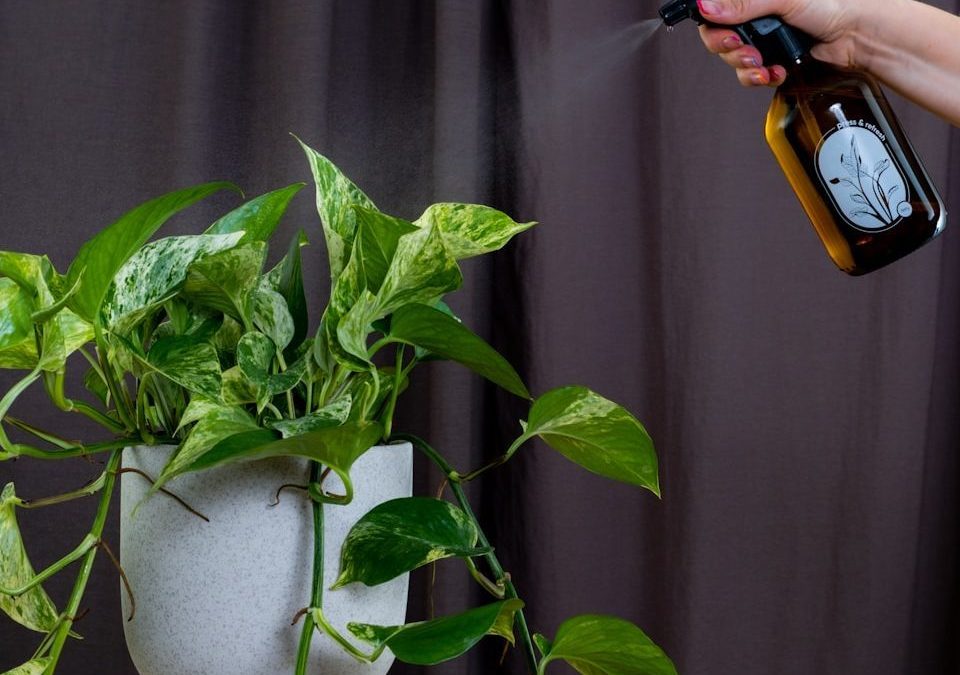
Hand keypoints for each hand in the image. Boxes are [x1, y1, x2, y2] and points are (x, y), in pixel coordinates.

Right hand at [696, 0, 874, 86]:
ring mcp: (765, 38)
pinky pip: (752, 74)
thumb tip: (706, 6)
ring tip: (762, 64)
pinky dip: (761, 77)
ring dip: (745, 67)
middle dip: (729, 49)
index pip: (716, 10)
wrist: (859, 34)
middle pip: (720, 37)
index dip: (712, 24)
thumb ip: (743, 4)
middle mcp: (757, 15)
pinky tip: (775, 71)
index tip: (724, 34)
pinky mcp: (773, 58)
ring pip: (734, 60)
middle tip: (744, 50)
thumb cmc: (834, 4)